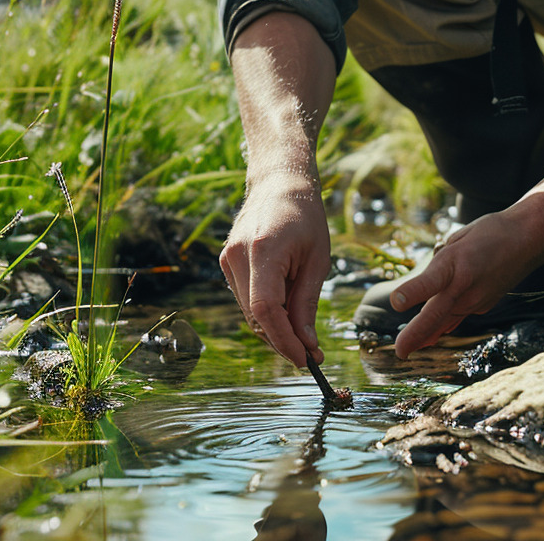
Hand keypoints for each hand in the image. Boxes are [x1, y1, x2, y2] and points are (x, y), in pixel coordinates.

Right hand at [220, 174, 332, 367]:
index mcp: (263, 250)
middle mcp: (237, 256)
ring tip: (304, 333)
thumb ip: (306, 304)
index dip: (284, 341)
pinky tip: (286, 312)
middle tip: (312, 354)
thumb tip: (307, 345)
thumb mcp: (317, 260)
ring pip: (249, 312)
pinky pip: (245, 299)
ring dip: (275, 329)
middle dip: (283, 340)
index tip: (306, 360)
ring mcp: (227, 259)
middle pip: (256, 316)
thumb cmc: (305, 217)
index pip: (266, 309)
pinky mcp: (226, 261)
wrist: (279, 182)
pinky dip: (266, 313)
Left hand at [389, 210, 543, 358]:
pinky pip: (458, 316)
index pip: (431, 280)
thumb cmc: (490, 232)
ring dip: (426, 335)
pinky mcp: (484, 305)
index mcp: (456, 262)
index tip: (396, 302)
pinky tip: (431, 337)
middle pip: (436, 314)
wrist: (529, 239)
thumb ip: (439, 263)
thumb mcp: (458, 239)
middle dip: (415, 334)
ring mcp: (477, 300)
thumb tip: (427, 284)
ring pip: (446, 320)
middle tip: (399, 353)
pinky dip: (443, 326)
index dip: (413, 291)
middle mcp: (466, 287)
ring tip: (409, 350)